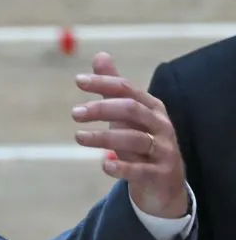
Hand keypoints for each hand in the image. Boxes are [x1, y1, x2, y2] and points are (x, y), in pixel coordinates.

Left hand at [72, 52, 187, 218]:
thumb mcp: (127, 115)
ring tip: (78, 137)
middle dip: (101, 109)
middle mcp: (160, 125)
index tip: (78, 80)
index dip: (104, 82)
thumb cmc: (141, 142)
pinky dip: (122, 167)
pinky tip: (104, 165)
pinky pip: (141, 170)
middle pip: (131, 110)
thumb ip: (113, 89)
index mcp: (151, 107)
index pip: (127, 89)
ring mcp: (163, 150)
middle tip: (74, 113)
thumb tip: (101, 55)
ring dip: (104, 138)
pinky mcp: (160, 174)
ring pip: (134, 139)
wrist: (164, 184)